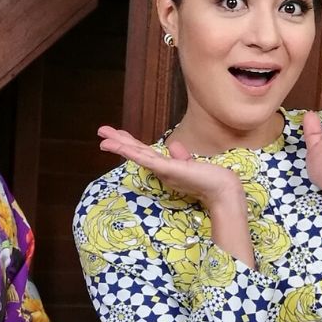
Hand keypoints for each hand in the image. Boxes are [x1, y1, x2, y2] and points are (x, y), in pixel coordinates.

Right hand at [98, 126, 241, 209]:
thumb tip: (174, 146)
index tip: (115, 135)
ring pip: (137, 155)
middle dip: (117, 142)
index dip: (128, 143)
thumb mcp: (190, 163)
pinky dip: (135, 154)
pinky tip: (124, 148)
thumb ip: (180, 155)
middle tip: (100, 132)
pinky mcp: (169, 171)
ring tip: (103, 140)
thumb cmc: (209, 178)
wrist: (221, 190)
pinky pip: (149, 161)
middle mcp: (160, 169)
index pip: (143, 151)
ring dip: (120, 147)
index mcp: (164, 166)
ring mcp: (163, 170)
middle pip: (135, 151)